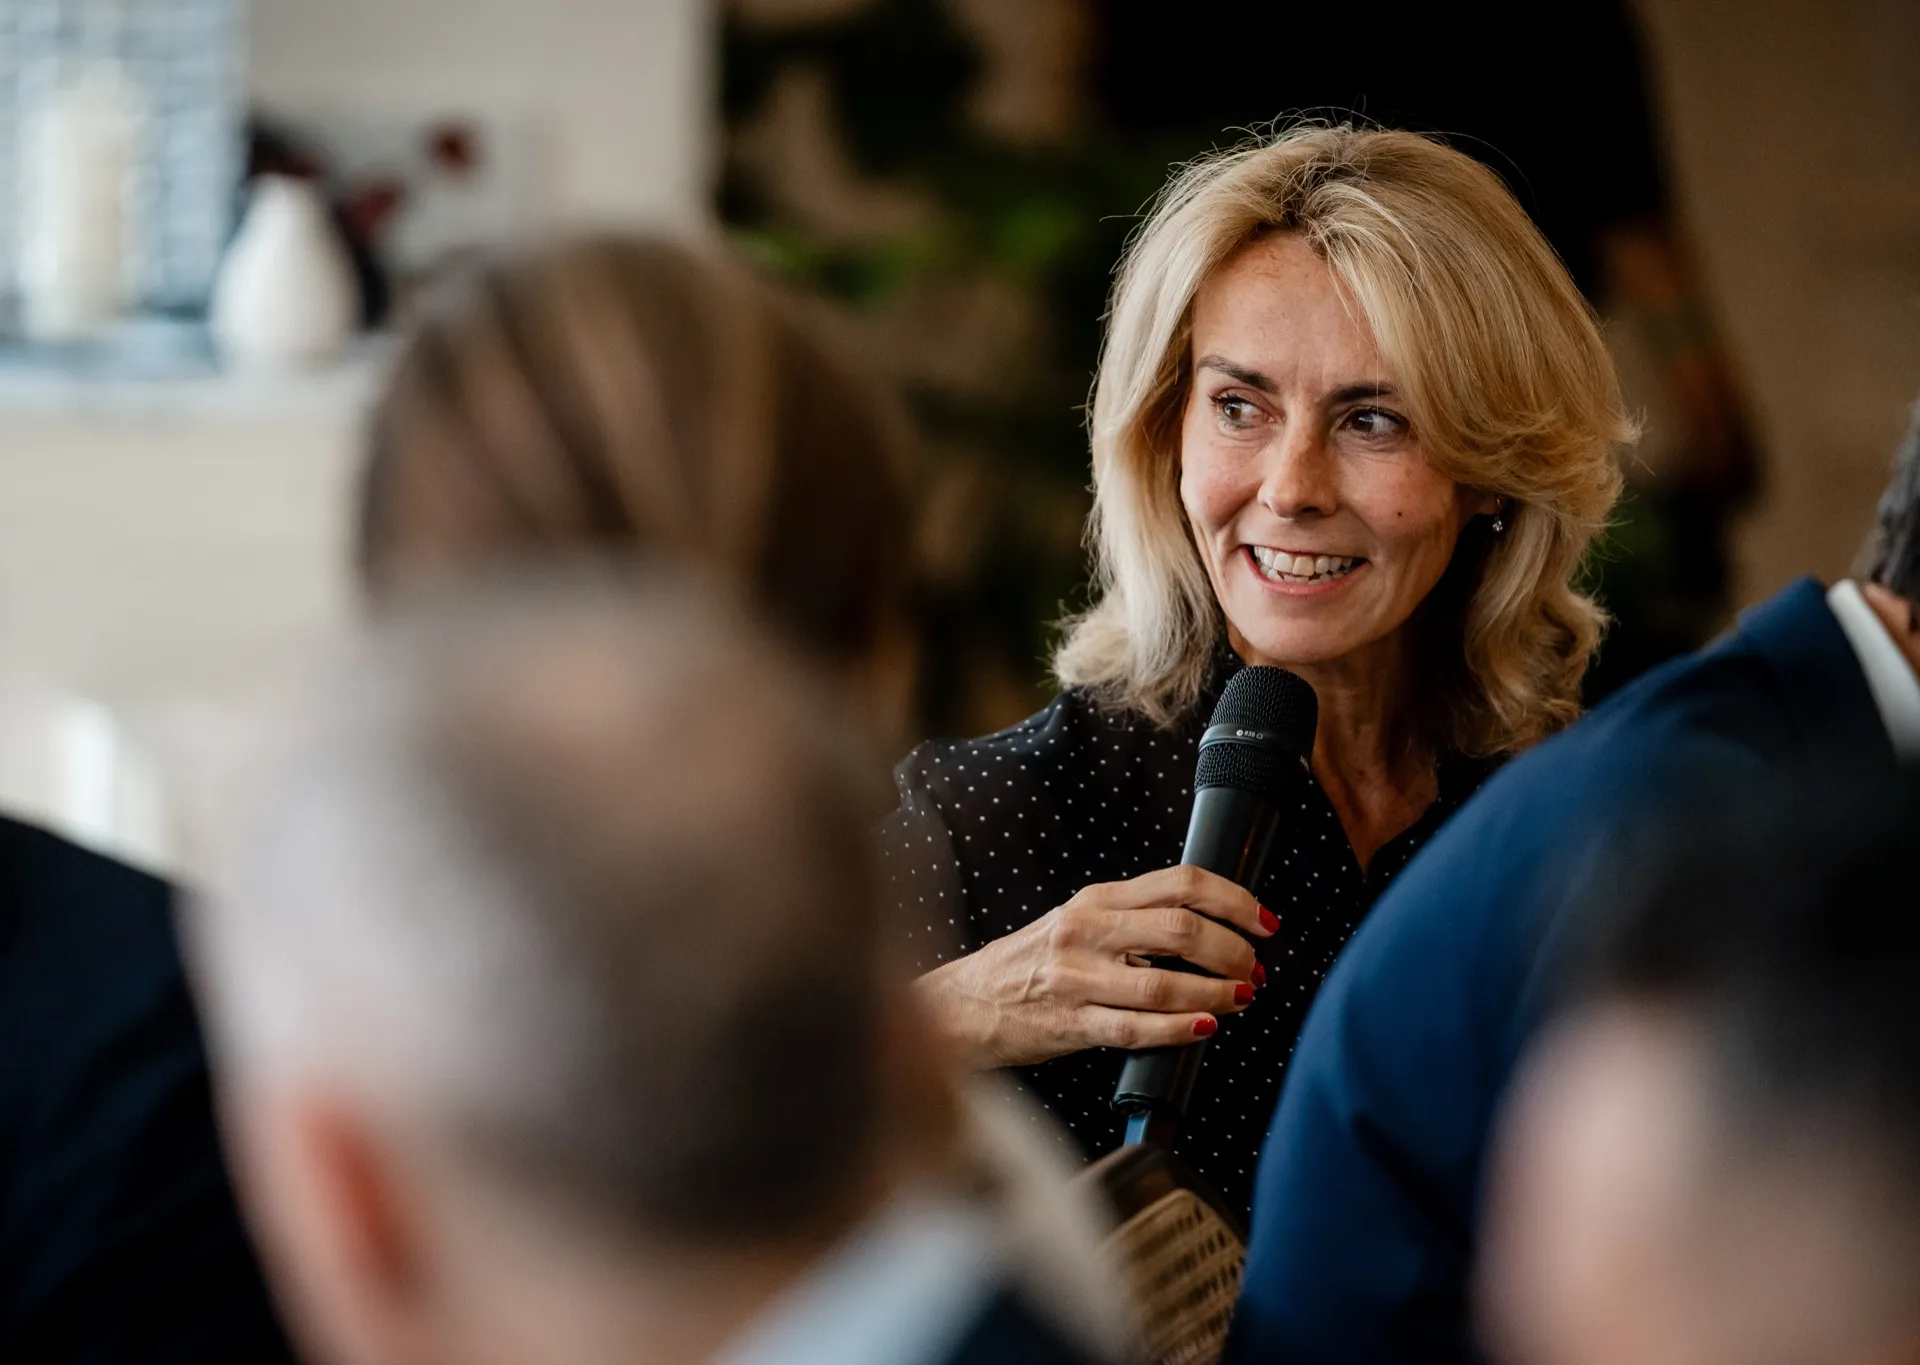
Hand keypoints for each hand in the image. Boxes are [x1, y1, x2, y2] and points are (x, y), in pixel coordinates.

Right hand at [914, 865, 1275, 1069]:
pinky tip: (1205, 1026)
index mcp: (1097, 899)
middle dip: (1234, 950)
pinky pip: (1136, 1028)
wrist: (966, 1004)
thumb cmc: (1030, 965)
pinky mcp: (1070, 1022)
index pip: (1180, 883)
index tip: (1264, 922)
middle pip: (1181, 929)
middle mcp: (1087, 930)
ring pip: (1165, 984)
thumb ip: (1132, 919)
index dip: (1234, 900)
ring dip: (1217, 993)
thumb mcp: (1078, 923)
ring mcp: (1077, 978)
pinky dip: (1179, 1029)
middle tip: (1256, 968)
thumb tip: (1208, 927)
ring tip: (1241, 998)